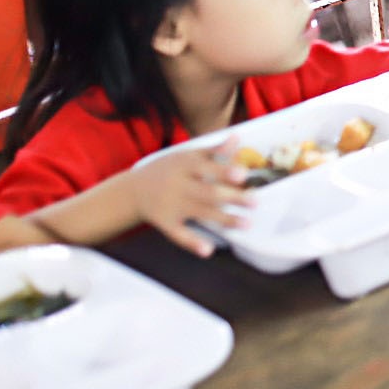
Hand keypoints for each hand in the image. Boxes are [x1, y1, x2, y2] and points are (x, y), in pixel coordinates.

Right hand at [130, 143, 252, 256]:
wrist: (133, 190)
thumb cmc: (168, 169)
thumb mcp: (187, 155)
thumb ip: (213, 150)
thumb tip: (238, 137)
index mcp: (185, 164)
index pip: (207, 167)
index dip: (225, 171)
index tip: (243, 175)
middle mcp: (178, 184)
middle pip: (208, 192)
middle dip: (232, 197)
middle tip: (255, 202)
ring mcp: (171, 205)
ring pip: (200, 213)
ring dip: (224, 219)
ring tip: (246, 224)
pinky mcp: (165, 222)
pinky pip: (178, 234)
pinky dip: (192, 242)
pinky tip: (208, 250)